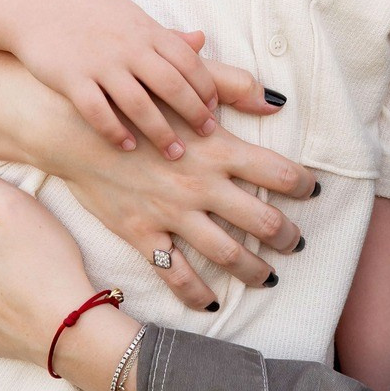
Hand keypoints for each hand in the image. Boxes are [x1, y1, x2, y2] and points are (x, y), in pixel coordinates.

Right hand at [9, 0, 274, 159]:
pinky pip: (98, 112)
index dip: (205, 88)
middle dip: (193, 113)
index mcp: (146, 31)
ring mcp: (100, 64)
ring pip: (139, 104)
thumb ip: (164, 35)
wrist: (37, 6)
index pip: (188, 62)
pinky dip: (115, 131)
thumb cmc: (90, 14)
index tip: (214, 110)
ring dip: (160, 132)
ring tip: (174, 153)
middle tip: (207, 136)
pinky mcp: (72, 79)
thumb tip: (201, 40)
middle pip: (171, 85)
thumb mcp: (132, 16)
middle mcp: (128, 48)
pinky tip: (127, 146)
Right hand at [53, 96, 319, 313]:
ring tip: (269, 277)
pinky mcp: (144, 233)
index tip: (313, 192)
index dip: (303, 185)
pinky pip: (176, 274)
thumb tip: (276, 101)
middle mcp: (202, 185)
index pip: (279, 172)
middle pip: (263, 221)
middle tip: (297, 243)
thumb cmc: (134, 103)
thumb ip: (232, 87)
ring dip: (256, 270)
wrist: (76, 129)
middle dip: (287, 236)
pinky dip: (197, 294)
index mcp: (218, 148)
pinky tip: (211, 303)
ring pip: (228, 254)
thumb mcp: (185, 87)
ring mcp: (173, 213)